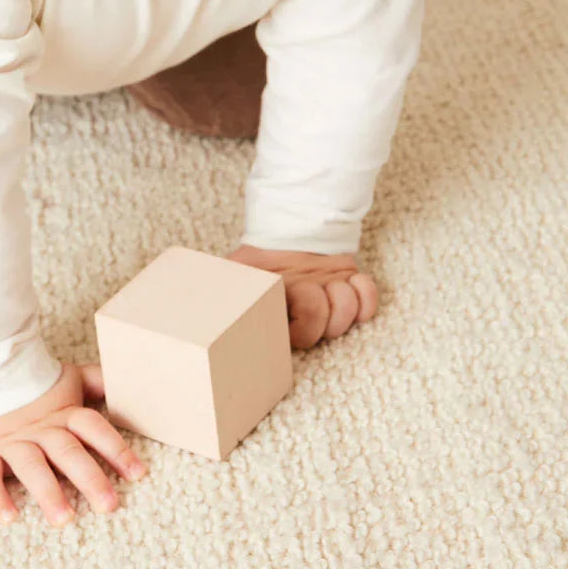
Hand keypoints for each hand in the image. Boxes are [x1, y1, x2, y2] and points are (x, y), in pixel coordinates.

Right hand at [0, 361, 147, 527]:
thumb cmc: (29, 386)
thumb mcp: (66, 380)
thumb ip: (96, 381)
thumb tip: (126, 374)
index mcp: (62, 413)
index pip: (93, 427)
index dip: (115, 448)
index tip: (137, 474)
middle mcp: (40, 429)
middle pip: (67, 451)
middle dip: (89, 478)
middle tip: (108, 504)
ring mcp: (10, 441)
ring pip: (31, 466)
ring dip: (48, 492)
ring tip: (64, 518)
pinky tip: (8, 517)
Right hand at [226, 245, 378, 348]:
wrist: (290, 230)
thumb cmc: (262, 255)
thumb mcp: (238, 272)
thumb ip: (223, 290)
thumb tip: (197, 303)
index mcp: (279, 318)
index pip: (296, 339)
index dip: (302, 323)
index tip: (292, 298)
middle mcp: (306, 319)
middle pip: (321, 332)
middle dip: (319, 309)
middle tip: (309, 288)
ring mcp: (331, 307)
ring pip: (346, 317)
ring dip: (341, 295)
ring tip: (328, 281)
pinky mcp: (352, 294)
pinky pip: (369, 305)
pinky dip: (365, 292)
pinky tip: (351, 280)